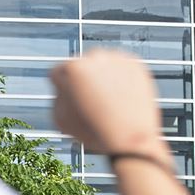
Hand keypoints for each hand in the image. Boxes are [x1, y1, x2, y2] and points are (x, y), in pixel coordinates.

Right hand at [49, 50, 163, 159]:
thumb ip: (58, 95)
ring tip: (104, 100)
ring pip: (100, 64)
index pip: (58, 72)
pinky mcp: (136, 64)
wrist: (130, 138)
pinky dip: (117, 78)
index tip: (70, 101)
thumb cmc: (93, 131)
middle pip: (79, 64)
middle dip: (81, 80)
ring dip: (99, 77)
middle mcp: (95, 56)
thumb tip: (66, 85)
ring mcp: (118, 58)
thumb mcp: (59, 117)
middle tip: (88, 101)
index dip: (61, 89)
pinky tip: (118, 96)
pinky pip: (118, 67)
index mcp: (73, 68)